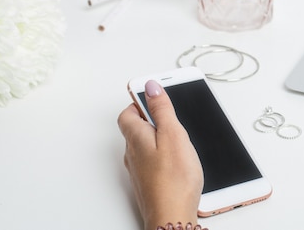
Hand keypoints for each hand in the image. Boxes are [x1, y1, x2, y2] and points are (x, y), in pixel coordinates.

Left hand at [118, 80, 203, 229]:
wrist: (172, 216)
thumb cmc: (174, 179)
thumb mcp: (173, 134)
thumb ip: (162, 109)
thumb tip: (151, 86)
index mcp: (136, 138)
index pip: (127, 113)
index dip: (139, 101)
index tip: (153, 94)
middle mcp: (133, 154)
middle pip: (134, 128)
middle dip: (149, 117)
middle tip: (166, 112)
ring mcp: (139, 170)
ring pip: (143, 145)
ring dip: (156, 136)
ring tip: (175, 133)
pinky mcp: (149, 183)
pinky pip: (151, 160)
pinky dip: (161, 153)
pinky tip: (176, 158)